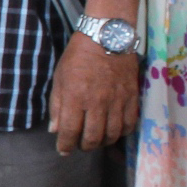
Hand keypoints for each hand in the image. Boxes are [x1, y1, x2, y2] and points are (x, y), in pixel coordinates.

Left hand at [48, 33, 138, 153]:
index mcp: (76, 97)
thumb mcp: (60, 78)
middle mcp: (98, 102)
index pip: (70, 131)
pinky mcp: (132, 97)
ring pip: (112, 135)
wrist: (106, 37)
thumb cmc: (78, 56)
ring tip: (96, 139)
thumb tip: (55, 129)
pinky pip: (129, 124)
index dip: (65, 145)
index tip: (63, 150)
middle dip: (84, 147)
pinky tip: (113, 130)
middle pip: (93, 138)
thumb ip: (57, 105)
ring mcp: (117, 101)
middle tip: (80, 145)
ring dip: (102, 142)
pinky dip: (121, 133)